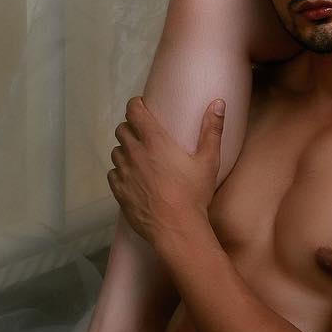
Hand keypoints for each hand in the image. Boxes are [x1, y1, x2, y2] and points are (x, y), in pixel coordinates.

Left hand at [108, 97, 225, 250]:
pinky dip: (120, 171)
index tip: (141, 106)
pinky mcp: (119, 191)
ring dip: (125, 149)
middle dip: (130, 127)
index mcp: (155, 141)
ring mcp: (124, 173)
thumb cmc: (194, 194)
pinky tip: (132, 177)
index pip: (134, 112)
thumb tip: (218, 103)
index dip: (135, 105)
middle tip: (143, 133)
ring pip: (116, 151)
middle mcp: (135, 153)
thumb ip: (212, 130)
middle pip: (122, 130)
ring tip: (138, 156)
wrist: (176, 228)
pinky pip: (113, 174)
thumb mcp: (209, 161)